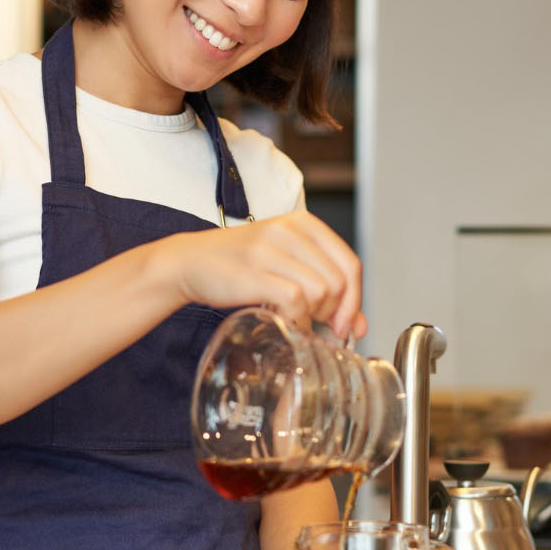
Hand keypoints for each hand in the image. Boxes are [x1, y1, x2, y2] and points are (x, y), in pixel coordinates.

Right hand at [160, 211, 364, 340]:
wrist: (192, 261)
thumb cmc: (243, 265)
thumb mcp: (288, 265)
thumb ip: (325, 289)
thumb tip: (359, 326)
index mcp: (304, 223)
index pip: (350, 264)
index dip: (355, 300)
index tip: (346, 324)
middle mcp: (290, 231)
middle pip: (339, 281)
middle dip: (335, 312)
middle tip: (318, 325)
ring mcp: (271, 250)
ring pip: (320, 291)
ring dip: (314, 316)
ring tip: (297, 320)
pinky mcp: (254, 271)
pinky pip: (294, 300)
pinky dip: (296, 319)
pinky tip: (285, 322)